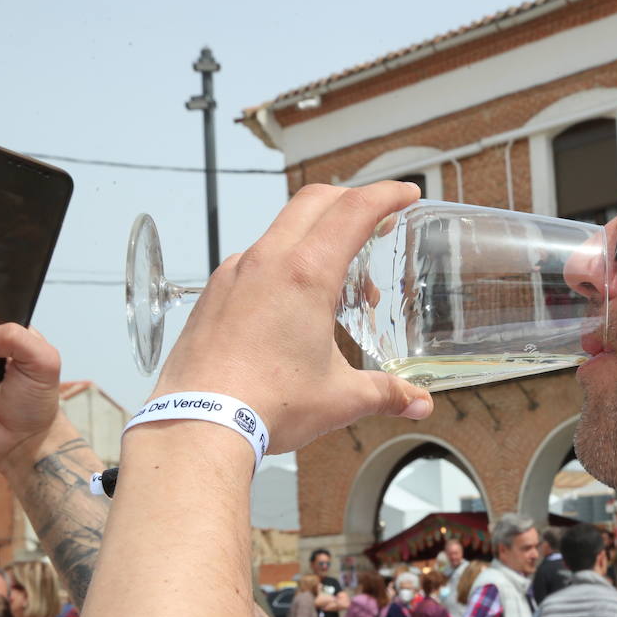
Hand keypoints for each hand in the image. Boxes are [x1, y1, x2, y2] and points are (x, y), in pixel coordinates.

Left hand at [150, 182, 433, 454]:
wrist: (199, 422)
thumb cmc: (266, 404)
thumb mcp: (340, 398)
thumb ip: (385, 393)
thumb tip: (417, 403)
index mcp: (306, 274)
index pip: (354, 210)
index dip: (386, 195)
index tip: (406, 194)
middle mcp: (267, 261)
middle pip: (314, 202)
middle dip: (350, 201)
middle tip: (375, 221)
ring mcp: (234, 274)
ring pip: (280, 230)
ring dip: (314, 239)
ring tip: (337, 282)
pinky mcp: (213, 294)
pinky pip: (252, 261)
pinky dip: (280, 265)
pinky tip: (290, 304)